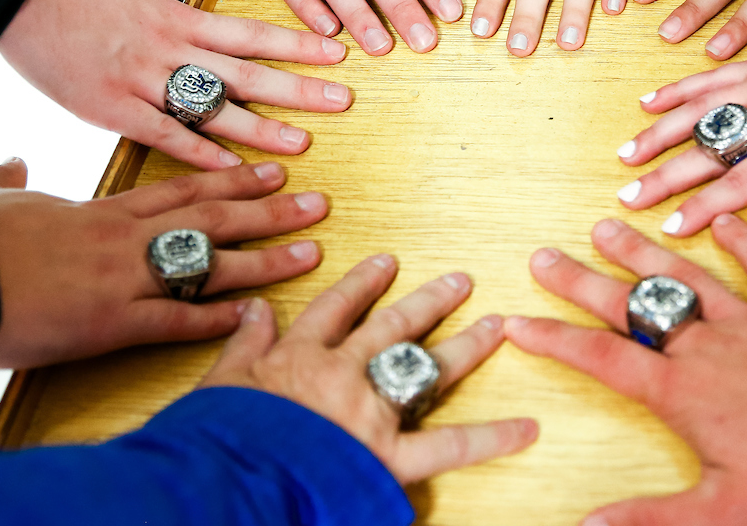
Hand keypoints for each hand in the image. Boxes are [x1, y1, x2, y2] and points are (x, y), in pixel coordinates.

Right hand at [0, 0, 351, 170]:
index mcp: (177, 15)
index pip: (253, 33)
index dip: (298, 45)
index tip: (336, 54)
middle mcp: (170, 50)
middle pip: (248, 73)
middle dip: (299, 89)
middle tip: (342, 102)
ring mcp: (142, 81)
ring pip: (215, 109)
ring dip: (261, 130)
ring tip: (302, 144)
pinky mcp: (110, 108)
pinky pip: (164, 136)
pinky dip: (199, 155)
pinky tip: (230, 173)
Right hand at [0, 158, 326, 368]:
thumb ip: (9, 180)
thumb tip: (12, 163)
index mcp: (102, 211)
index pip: (182, 189)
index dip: (232, 180)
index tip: (270, 172)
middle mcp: (124, 239)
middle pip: (211, 218)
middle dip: (269, 211)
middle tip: (318, 202)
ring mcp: (122, 280)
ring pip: (208, 264)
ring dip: (264, 258)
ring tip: (311, 250)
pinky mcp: (110, 323)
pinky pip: (176, 319)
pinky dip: (218, 320)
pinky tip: (255, 316)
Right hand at [202, 256, 537, 482]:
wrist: (224, 482)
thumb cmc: (219, 439)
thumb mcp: (219, 385)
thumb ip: (244, 345)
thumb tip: (255, 308)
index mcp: (299, 356)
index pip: (337, 309)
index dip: (363, 284)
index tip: (386, 264)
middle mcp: (342, 374)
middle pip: (393, 327)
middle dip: (429, 301)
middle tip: (460, 281)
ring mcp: (370, 411)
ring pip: (426, 366)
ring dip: (466, 344)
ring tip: (496, 325)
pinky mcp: (388, 455)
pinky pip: (448, 445)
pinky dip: (490, 439)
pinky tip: (526, 428)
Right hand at [507, 217, 746, 525]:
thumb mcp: (729, 515)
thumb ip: (654, 520)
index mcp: (682, 392)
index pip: (601, 359)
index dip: (554, 340)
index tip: (516, 322)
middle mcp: (705, 345)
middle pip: (628, 305)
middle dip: (581, 282)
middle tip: (544, 256)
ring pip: (682, 275)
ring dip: (641, 250)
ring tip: (605, 226)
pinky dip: (743, 240)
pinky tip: (724, 219)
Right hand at [617, 35, 746, 251]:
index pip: (740, 184)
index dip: (703, 208)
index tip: (670, 227)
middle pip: (705, 152)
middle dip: (663, 178)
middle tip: (628, 196)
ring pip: (695, 113)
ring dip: (657, 134)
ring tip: (624, 154)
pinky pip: (708, 77)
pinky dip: (676, 90)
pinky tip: (649, 101)